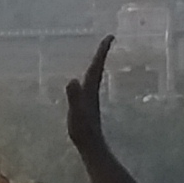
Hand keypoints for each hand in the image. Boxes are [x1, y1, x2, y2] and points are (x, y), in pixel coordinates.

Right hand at [64, 35, 113, 158]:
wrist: (91, 145)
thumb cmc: (83, 130)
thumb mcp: (76, 113)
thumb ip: (74, 97)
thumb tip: (72, 79)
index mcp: (90, 90)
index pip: (96, 66)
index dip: (102, 52)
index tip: (111, 36)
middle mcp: (92, 91)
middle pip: (97, 68)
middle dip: (101, 53)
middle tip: (107, 39)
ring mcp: (90, 98)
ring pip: (94, 76)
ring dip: (96, 64)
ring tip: (97, 55)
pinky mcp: (87, 105)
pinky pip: (88, 85)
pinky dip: (89, 76)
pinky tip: (85, 81)